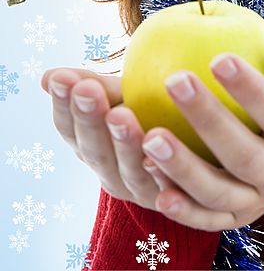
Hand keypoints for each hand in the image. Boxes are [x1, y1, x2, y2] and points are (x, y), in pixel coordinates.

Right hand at [41, 67, 174, 209]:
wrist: (200, 150)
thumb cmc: (156, 112)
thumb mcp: (127, 97)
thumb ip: (97, 87)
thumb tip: (47, 76)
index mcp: (92, 148)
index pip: (69, 128)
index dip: (63, 105)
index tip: (61, 78)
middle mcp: (112, 174)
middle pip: (95, 150)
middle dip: (90, 119)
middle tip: (88, 89)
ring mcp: (142, 191)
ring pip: (130, 170)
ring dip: (123, 143)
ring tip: (121, 114)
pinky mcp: (178, 200)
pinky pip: (170, 188)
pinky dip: (161, 174)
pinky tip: (158, 156)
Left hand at [141, 38, 263, 230]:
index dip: (252, 91)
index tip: (218, 58)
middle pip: (245, 156)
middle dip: (208, 119)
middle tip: (174, 81)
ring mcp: (257, 202)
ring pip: (218, 192)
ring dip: (182, 167)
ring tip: (150, 136)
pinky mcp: (233, 218)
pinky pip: (203, 217)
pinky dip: (178, 205)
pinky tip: (149, 173)